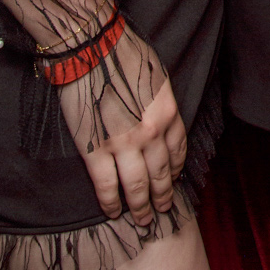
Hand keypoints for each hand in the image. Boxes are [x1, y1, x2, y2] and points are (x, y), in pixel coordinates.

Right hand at [58, 25, 187, 224]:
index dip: (176, 170)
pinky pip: (106, 185)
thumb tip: (158, 119)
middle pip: (161, 174)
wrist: (92, 49)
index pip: (178, 151)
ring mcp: (124, 145)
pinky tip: (113, 212)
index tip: (173, 180)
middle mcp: (152, 134)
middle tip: (161, 211)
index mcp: (169, 113)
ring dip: (140, 207)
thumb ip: (160, 103)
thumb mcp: (157, 76)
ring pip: (137, 186)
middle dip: (162, 196)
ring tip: (141, 220)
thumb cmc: (123, 53)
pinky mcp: (96, 150)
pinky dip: (110, 203)